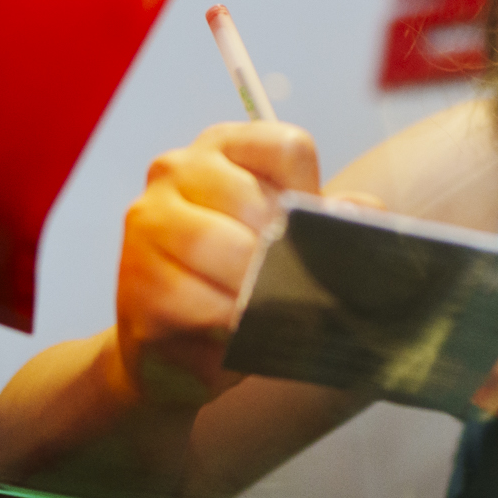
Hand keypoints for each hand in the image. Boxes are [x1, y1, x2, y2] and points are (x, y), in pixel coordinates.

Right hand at [114, 122, 321, 414]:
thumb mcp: (288, 242)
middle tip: (294, 283)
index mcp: (222, 148)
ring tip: (269, 311)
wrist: (171, 350)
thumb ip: (327, 221)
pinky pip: (203, 305)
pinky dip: (233, 327)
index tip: (307, 234)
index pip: (287, 147)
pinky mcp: (138, 284)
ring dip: (260, 292)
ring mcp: (149, 224)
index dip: (311, 196)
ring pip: (227, 252)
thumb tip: (360, 213)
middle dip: (284, 253)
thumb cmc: (236, 281)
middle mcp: (176, 171)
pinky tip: (238, 334)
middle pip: (255, 201)